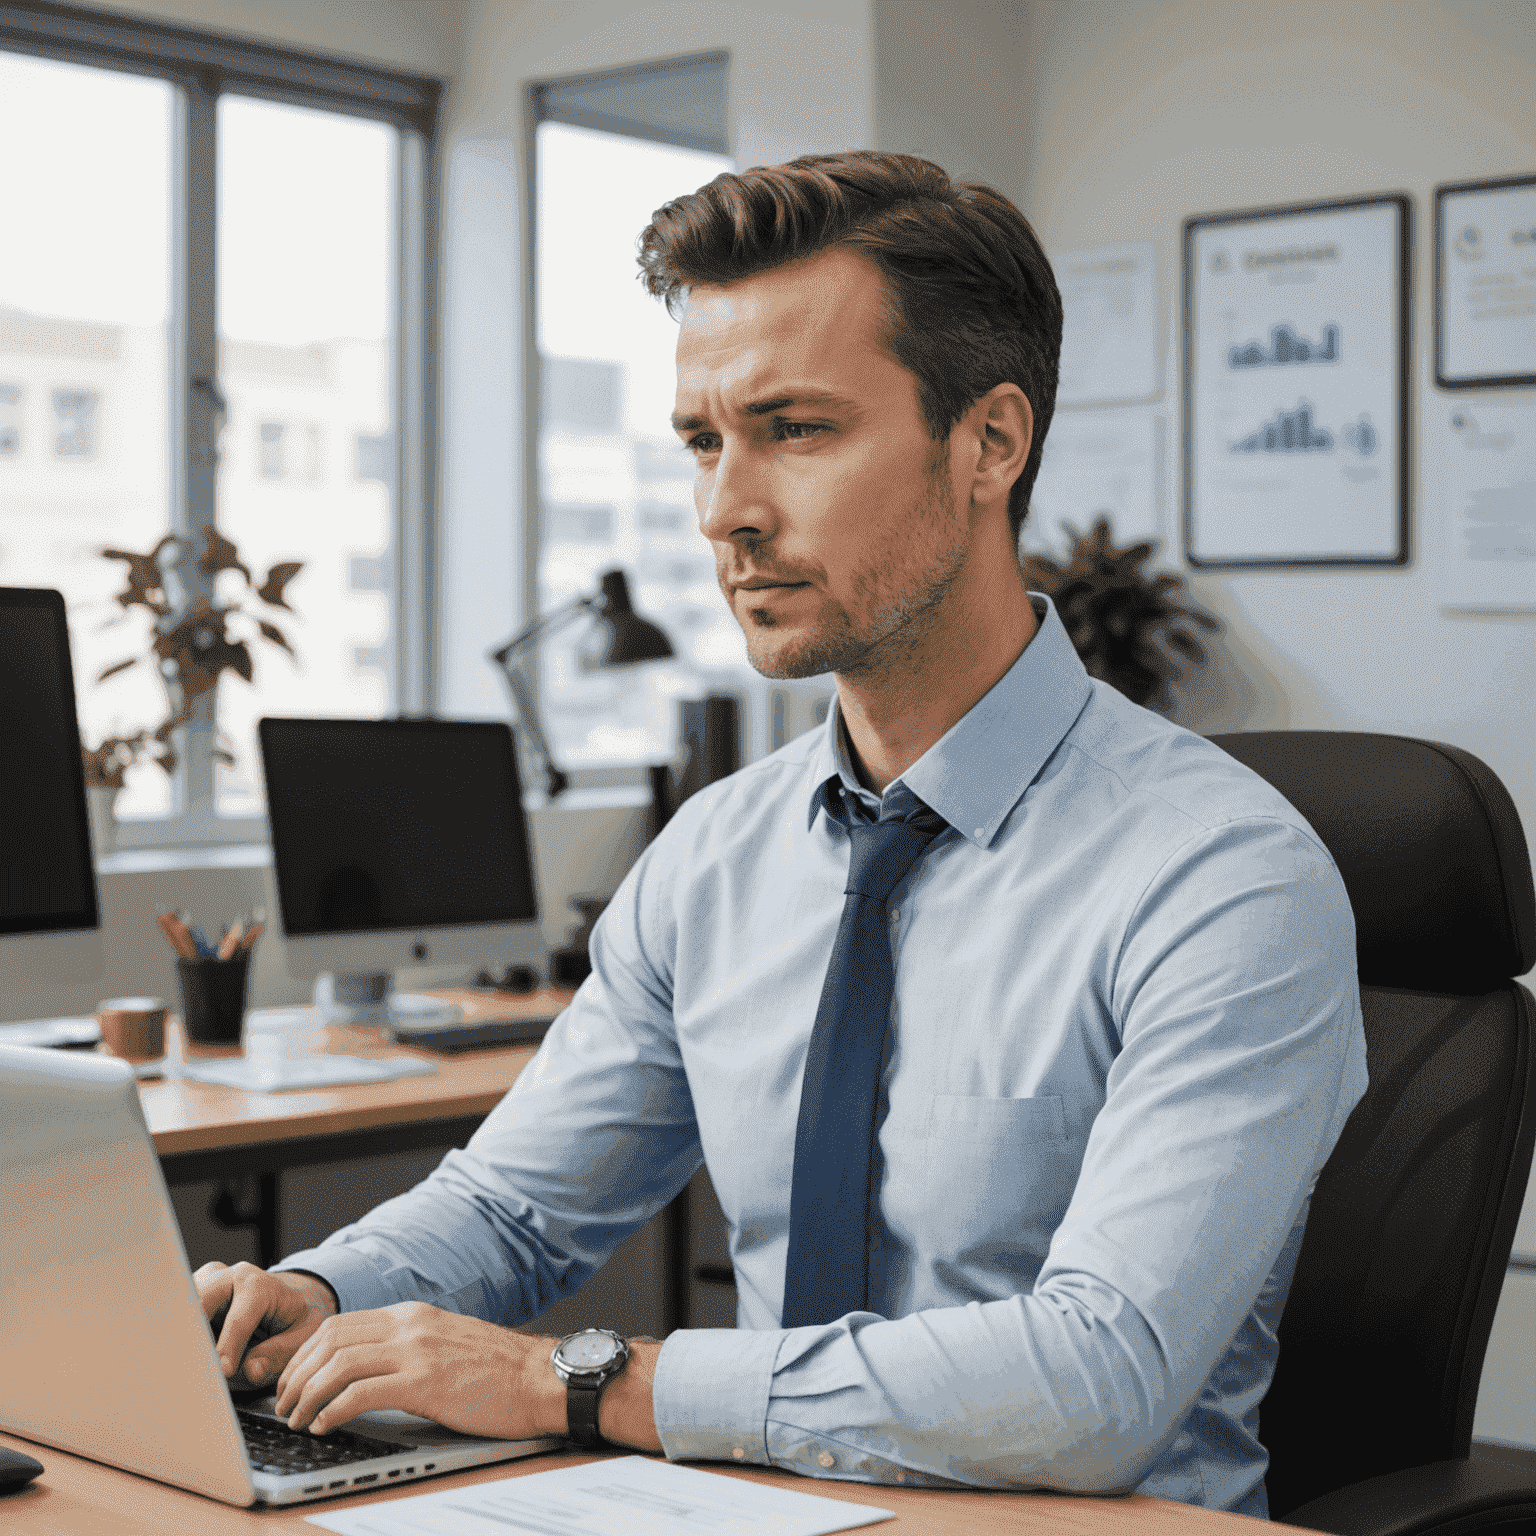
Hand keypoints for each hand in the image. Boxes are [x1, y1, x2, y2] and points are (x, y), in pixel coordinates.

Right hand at [196, 1261, 337, 1389]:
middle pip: (200, 1305)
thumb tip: (250, 1370)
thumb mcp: (302, 1336)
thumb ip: (279, 1354)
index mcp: (257, 1285)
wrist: (291, 1298)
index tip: (224, 1372)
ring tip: (197, 1364)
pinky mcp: (194, 1294)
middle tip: (199, 1369)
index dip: (229, 1349)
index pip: (237, 1321)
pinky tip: (193, 1356)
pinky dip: (183, 1336)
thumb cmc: (296, 1318)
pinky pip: (178, 1314)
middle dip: (198, 1338)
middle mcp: (229, 1278)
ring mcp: (208, 1283)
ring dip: (187, 1337)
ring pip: (182, 1308)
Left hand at [273, 1304, 663, 1449]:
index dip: (305, 1353)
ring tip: (298, 1419)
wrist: (543, 1379)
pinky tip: (326, 1426)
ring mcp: (419, 1351)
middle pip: (330, 1339)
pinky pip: (361, 1392)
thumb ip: (411, 1348)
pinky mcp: (427, 1382)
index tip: (292, 1381)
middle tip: (284, 1403)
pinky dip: (333, 1409)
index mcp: (414, 1316)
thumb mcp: (448, 1346)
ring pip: (339, 1363)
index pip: (340, 1324)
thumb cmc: (500, 1372)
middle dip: (296, 1373)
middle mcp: (411, 1325)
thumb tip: (368, 1372)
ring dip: (308, 1394)